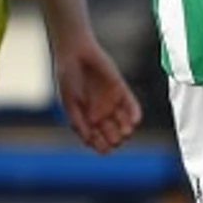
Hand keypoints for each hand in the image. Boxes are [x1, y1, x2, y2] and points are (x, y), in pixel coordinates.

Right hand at [51, 36, 141, 154]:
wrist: (76, 55)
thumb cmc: (68, 80)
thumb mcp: (70, 104)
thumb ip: (78, 122)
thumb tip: (88, 142)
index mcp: (86, 120)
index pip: (98, 141)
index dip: (101, 147)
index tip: (101, 146)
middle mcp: (100, 114)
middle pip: (113, 136)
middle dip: (114, 140)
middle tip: (114, 139)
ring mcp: (112, 103)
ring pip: (124, 124)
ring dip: (126, 131)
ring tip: (126, 132)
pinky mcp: (121, 91)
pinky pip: (132, 106)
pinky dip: (134, 114)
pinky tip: (134, 121)